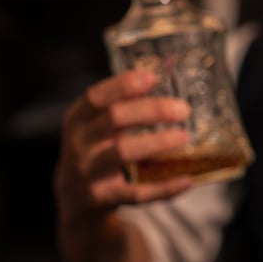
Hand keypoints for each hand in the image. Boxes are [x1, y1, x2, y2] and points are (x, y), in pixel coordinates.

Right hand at [54, 69, 192, 228]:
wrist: (75, 199)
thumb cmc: (97, 149)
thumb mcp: (101, 124)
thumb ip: (128, 98)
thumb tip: (169, 62)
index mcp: (77, 120)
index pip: (95, 97)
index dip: (123, 85)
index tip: (152, 78)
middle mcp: (78, 144)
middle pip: (113, 119)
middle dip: (150, 111)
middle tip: (182, 109)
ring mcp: (87, 173)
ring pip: (122, 152)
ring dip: (156, 142)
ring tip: (184, 137)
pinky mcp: (102, 199)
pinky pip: (135, 193)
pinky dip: (163, 188)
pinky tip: (187, 180)